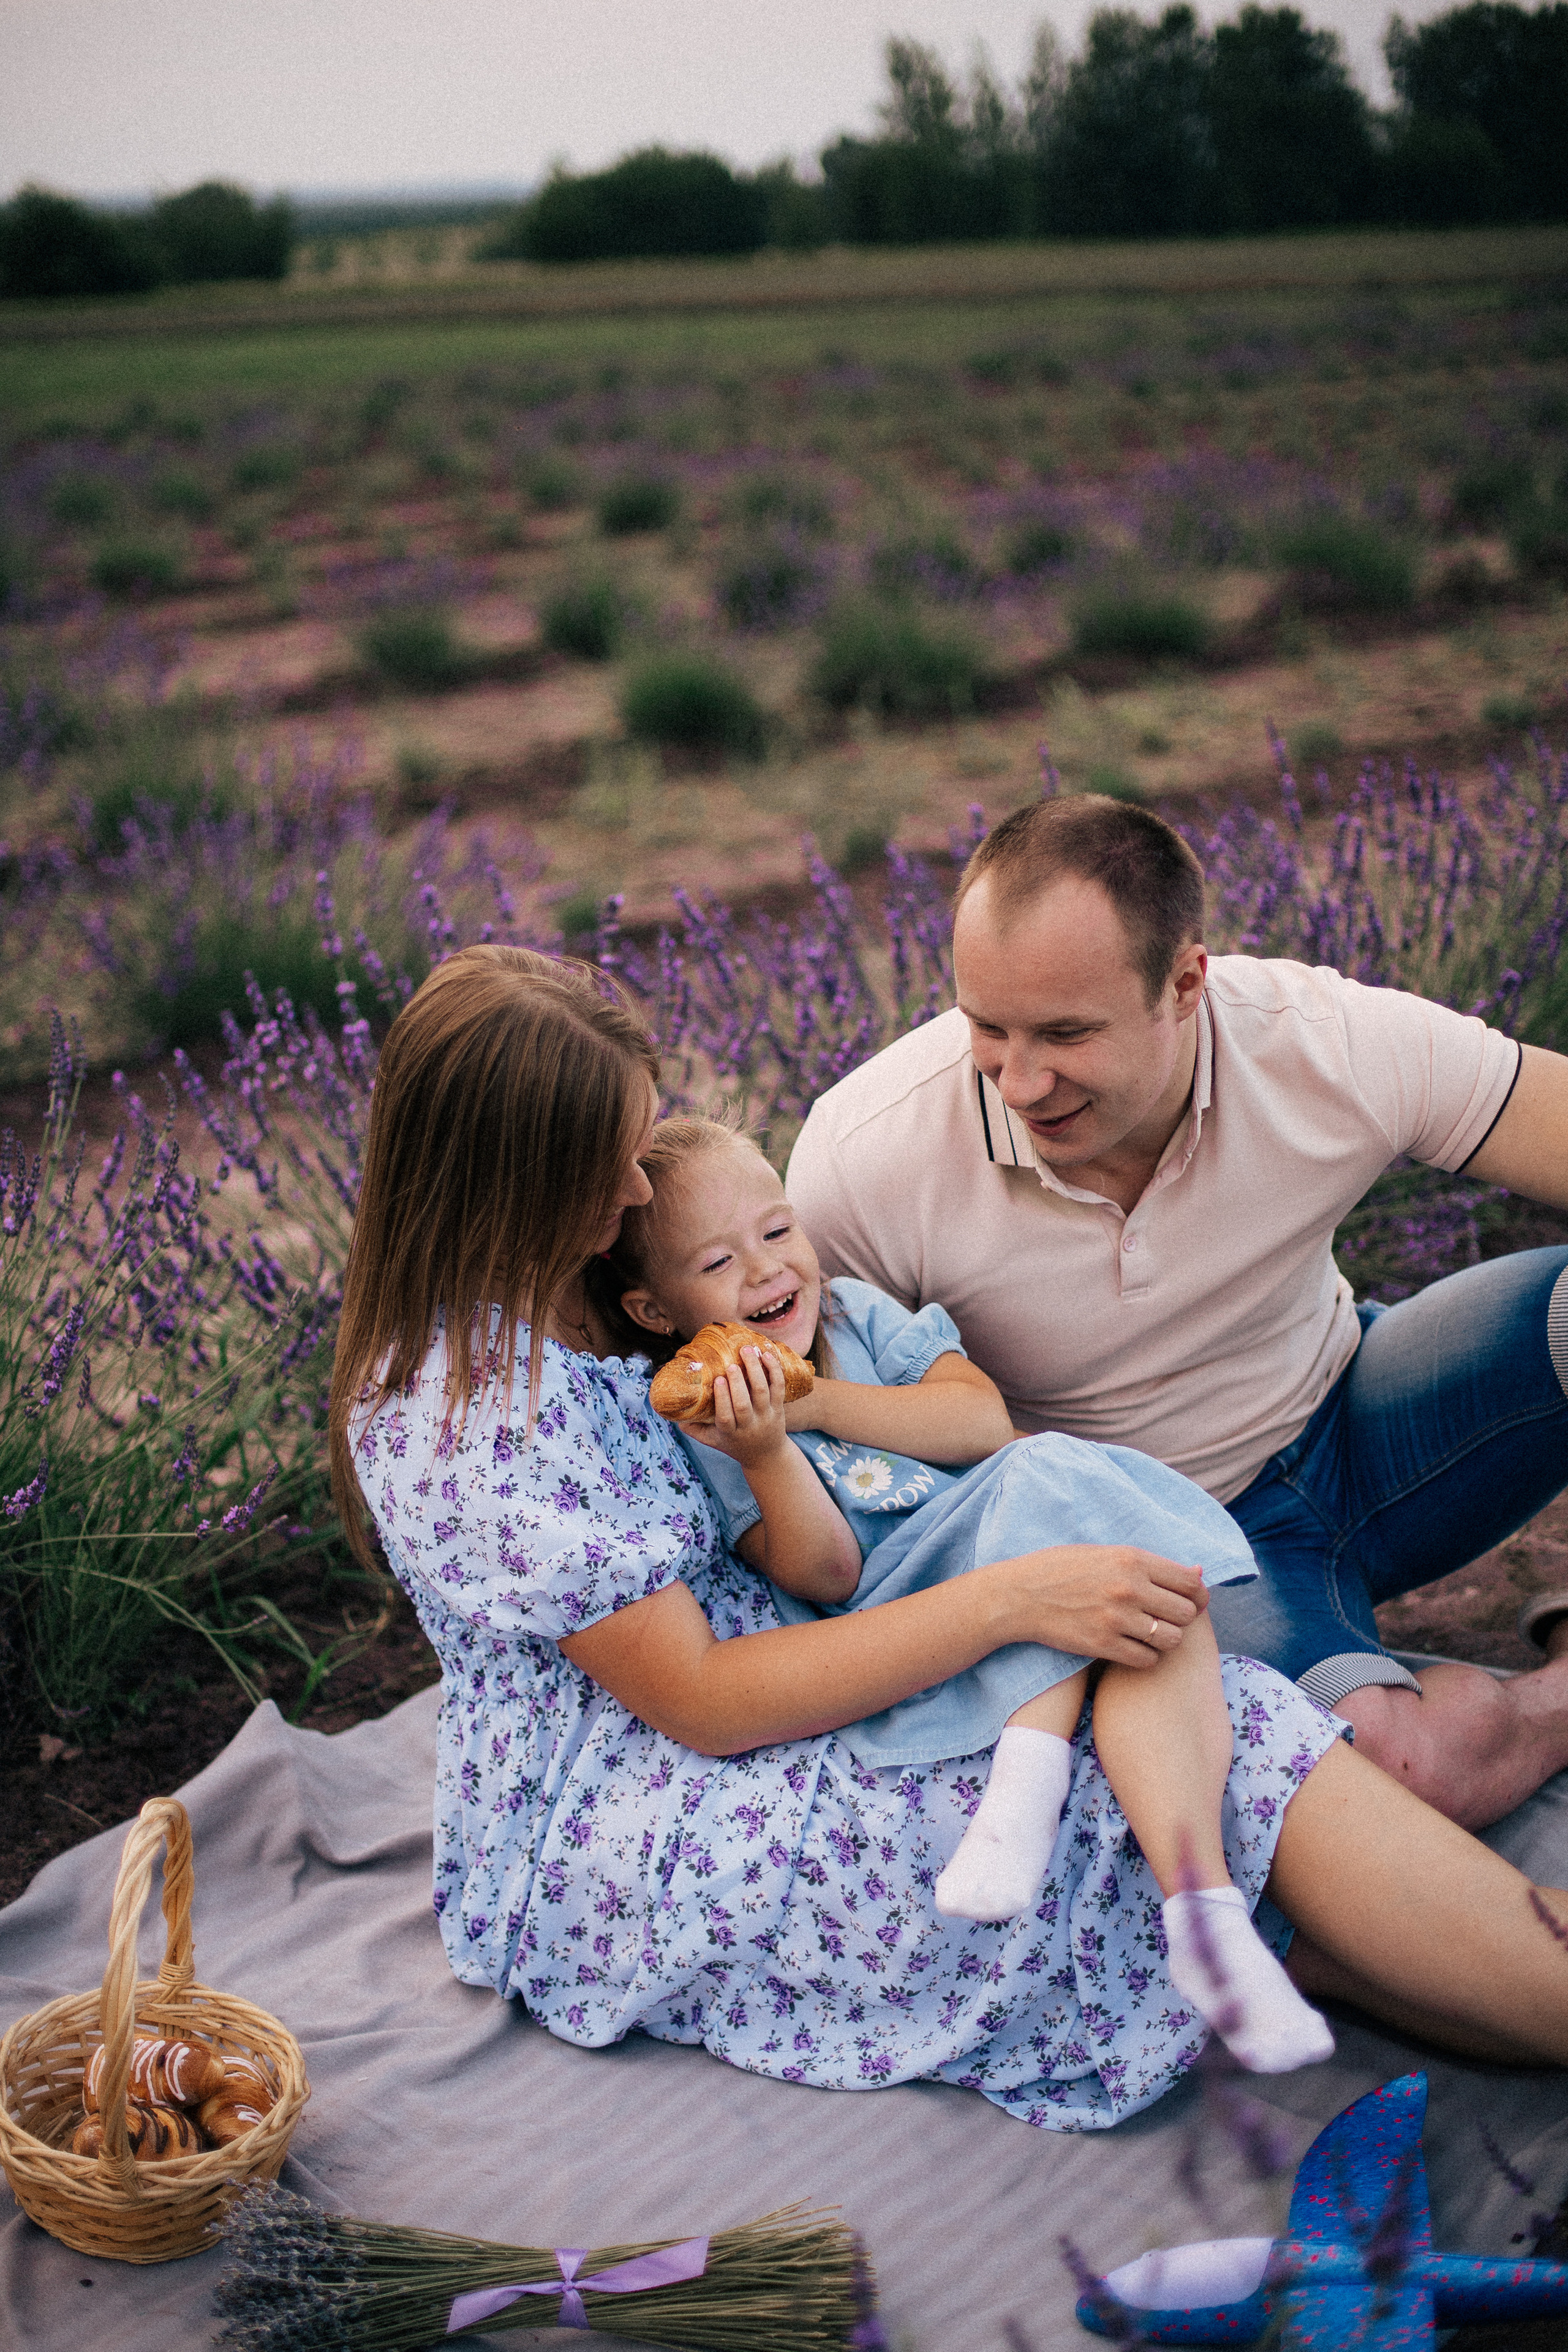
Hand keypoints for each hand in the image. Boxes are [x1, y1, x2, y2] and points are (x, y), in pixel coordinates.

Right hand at [683, 1348, 791, 1468]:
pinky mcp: (779, 1409)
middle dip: (737, 1382)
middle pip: (743, 1404)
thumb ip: (693, 1428)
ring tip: (747, 1350)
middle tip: (731, 1365)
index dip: (722, 1398)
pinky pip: (779, 1388)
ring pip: (762, 1392)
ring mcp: (766, 1416)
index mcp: (730, 1433)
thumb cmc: (735, 1444)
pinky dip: (774, 1370)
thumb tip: (673, 1413)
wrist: (767, 1456)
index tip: (718, 1380)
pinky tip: (767, 1355)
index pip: (725, 1417)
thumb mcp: (713, 1441)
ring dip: (755, 1369)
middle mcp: (749, 1425)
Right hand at [1007, 1545, 1207, 1668]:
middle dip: (1180, 1618)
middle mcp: (1129, 1587)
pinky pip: (1147, 1659)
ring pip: (1171, 1639)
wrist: (1020, 1595)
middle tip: (1164, 1618)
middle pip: (1186, 1613)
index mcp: (1132, 1559)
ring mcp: (1116, 1618)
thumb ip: (1150, 1565)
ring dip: (1164, 1639)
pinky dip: (1144, 1657)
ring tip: (1147, 1633)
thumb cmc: (1062, 1569)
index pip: (1190, 1582)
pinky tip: (1131, 1647)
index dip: (1197, 1595)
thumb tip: (1198, 1574)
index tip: (1190, 1601)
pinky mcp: (1103, 1644)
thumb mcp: (1106, 1554)